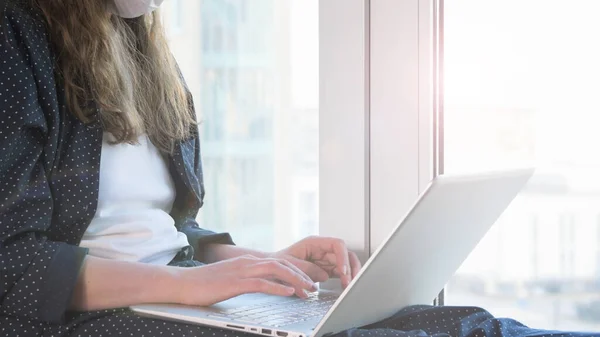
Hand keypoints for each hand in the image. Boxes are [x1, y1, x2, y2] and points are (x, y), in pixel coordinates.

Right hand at [174, 255, 317, 305]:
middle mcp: (248, 261)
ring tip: (309, 289)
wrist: (182, 283)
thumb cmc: (205, 284)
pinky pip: (262, 283)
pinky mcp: (235, 283)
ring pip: (276, 270)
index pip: (279, 260)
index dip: (298, 268)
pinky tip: (290, 293)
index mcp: (248, 260)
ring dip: (296, 279)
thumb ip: (249, 279)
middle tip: (318, 283)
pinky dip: (278, 288)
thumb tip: (266, 285)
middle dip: (303, 272)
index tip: (312, 277)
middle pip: (283, 262)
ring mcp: (242, 271)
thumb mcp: (232, 278)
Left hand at [272, 236, 361, 288]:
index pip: (337, 244)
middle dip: (350, 268)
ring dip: (350, 274)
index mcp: (314, 243)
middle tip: (350, 282)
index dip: (343, 257)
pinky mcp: (326, 269)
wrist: (272, 268)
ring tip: (350, 286)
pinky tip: (345, 287)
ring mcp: (326, 259)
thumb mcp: (290, 263)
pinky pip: (340, 272)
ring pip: (346, 263)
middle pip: (345, 254)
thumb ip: (307, 268)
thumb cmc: (278, 262)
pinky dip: (345, 279)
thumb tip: (324, 276)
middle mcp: (323, 249)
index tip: (342, 271)